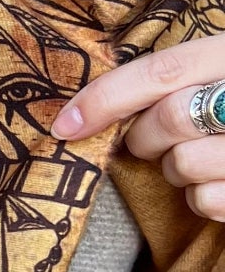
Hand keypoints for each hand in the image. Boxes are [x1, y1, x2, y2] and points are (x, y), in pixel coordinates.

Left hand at [52, 35, 224, 219]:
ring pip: (184, 164)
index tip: (63, 126)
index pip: (165, 70)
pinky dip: (202, 200)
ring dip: (176, 171)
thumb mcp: (216, 74)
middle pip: (169, 118)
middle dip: (145, 138)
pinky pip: (206, 201)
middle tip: (151, 141)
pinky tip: (223, 183)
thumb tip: (82, 113)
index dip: (106, 98)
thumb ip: (172, 81)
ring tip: (199, 160)